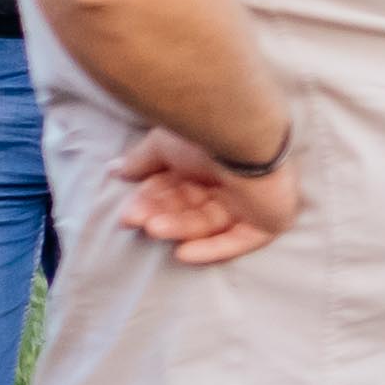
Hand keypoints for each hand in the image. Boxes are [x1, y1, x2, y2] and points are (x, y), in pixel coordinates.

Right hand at [107, 118, 304, 260]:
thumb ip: (141, 161)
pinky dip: (212, 248)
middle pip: (188, 207)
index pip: (174, 187)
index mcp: (206, 160)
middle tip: (133, 219)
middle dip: (160, 214)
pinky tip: (183, 253)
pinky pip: (238, 241)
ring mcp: (250, 200)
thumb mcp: (161, 145)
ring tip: (154, 227)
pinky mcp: (269, 219)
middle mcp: (227, 179)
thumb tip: (115, 170)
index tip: (127, 211)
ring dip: (178, 228)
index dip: (150, 200)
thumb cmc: (201, 132)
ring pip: (208, 222)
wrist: (239, 131)